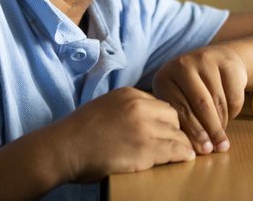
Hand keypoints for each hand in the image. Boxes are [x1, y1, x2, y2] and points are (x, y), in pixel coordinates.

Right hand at [57, 87, 194, 182]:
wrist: (64, 148)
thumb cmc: (79, 132)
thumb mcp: (106, 106)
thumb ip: (126, 108)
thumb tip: (144, 119)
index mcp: (130, 94)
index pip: (160, 104)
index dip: (166, 119)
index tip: (169, 130)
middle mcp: (139, 107)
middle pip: (173, 115)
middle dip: (177, 129)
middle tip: (179, 142)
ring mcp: (143, 128)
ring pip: (177, 134)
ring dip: (183, 144)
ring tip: (188, 152)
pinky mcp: (145, 149)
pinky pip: (175, 150)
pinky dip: (182, 155)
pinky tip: (185, 159)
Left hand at [152, 45, 247, 154]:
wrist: (217, 59)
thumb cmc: (192, 88)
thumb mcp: (179, 98)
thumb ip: (183, 120)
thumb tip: (196, 149)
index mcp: (164, 78)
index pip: (180, 109)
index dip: (192, 132)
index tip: (202, 150)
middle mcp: (182, 65)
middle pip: (200, 104)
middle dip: (210, 130)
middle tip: (217, 148)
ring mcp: (205, 60)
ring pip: (218, 101)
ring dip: (222, 124)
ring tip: (222, 138)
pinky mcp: (227, 61)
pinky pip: (233, 94)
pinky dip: (233, 111)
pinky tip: (229, 116)